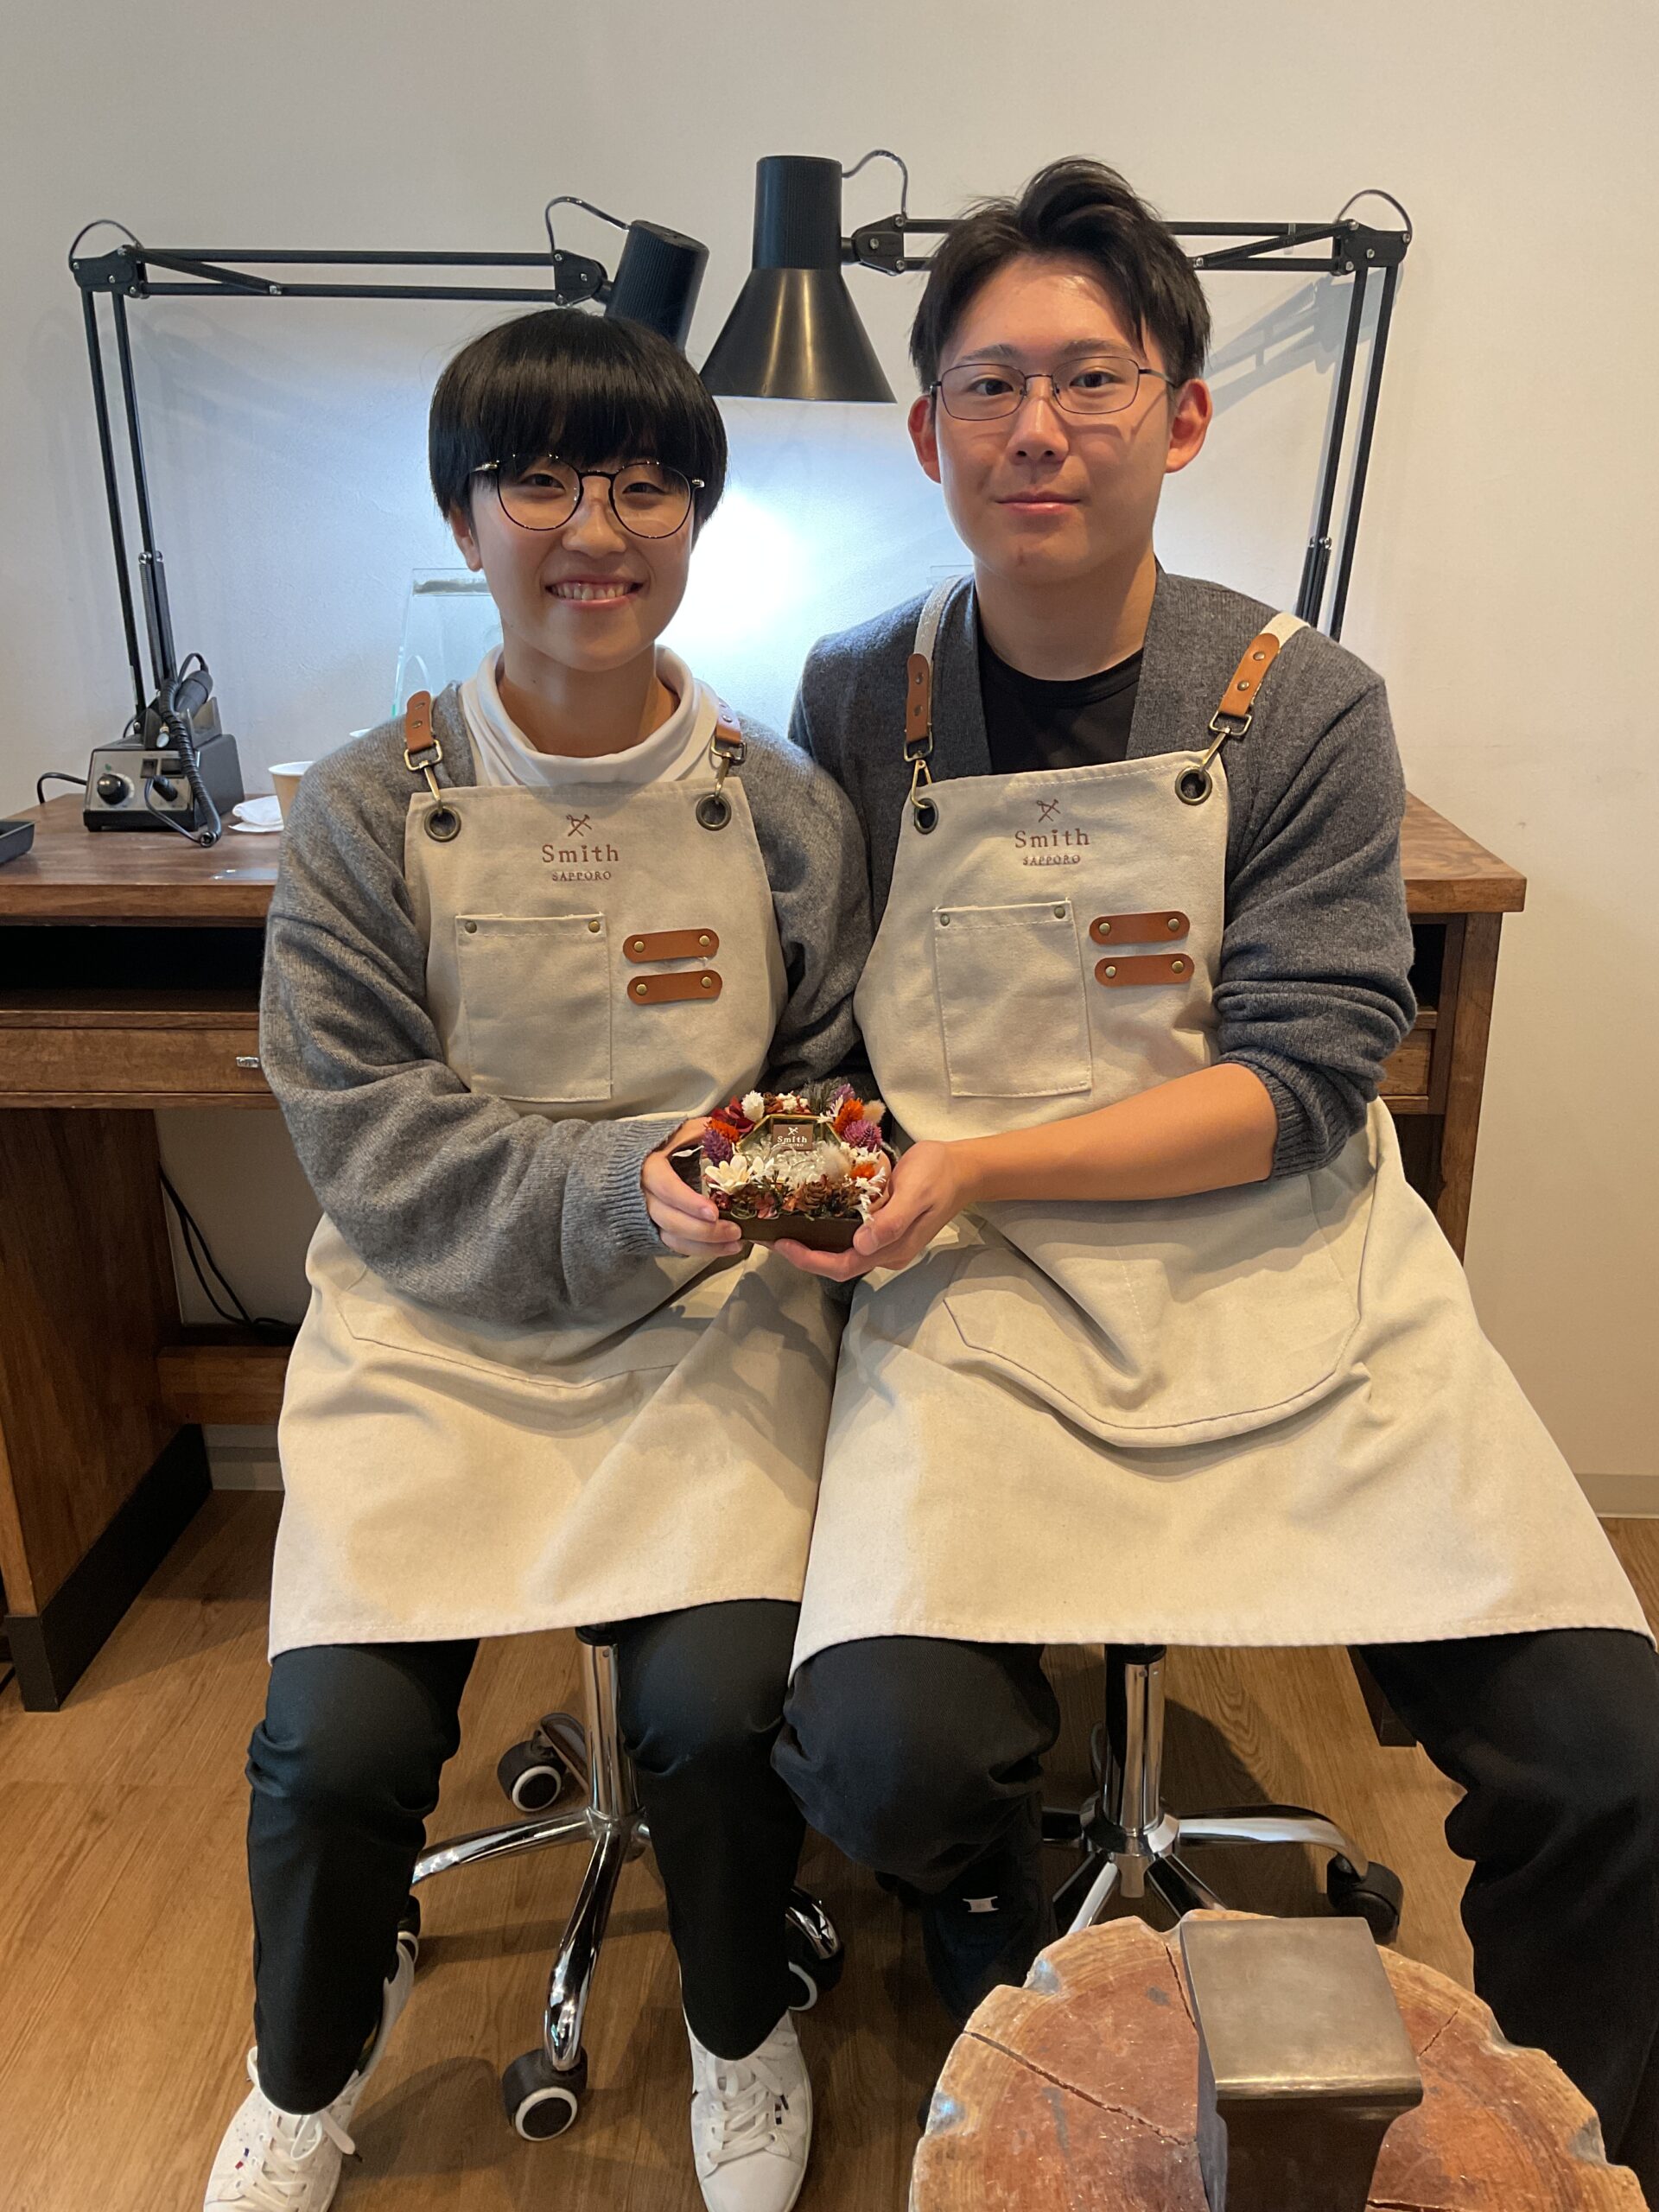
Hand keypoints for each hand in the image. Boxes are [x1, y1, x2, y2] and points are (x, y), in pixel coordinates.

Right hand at [642, 1118, 741, 1257]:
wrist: (618, 1168)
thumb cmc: (649, 1149)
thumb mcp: (670, 1134)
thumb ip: (695, 1131)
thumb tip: (726, 1129)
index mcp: (648, 1169)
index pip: (666, 1188)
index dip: (688, 1202)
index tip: (712, 1212)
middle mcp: (643, 1197)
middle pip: (671, 1220)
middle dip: (704, 1230)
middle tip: (735, 1230)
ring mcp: (646, 1217)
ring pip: (673, 1239)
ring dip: (706, 1246)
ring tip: (735, 1244)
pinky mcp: (653, 1231)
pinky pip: (675, 1246)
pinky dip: (699, 1250)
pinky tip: (723, 1248)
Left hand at [773, 1140, 972, 1280]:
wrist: (962, 1168)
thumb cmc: (937, 1176)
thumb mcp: (915, 1194)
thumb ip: (891, 1221)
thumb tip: (861, 1244)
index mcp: (892, 1250)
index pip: (843, 1265)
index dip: (810, 1259)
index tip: (782, 1243)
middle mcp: (886, 1251)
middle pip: (838, 1263)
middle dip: (803, 1255)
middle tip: (772, 1235)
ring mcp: (885, 1240)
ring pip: (842, 1250)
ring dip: (813, 1243)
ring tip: (784, 1225)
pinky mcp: (883, 1225)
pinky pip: (850, 1234)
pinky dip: (827, 1228)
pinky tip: (812, 1212)